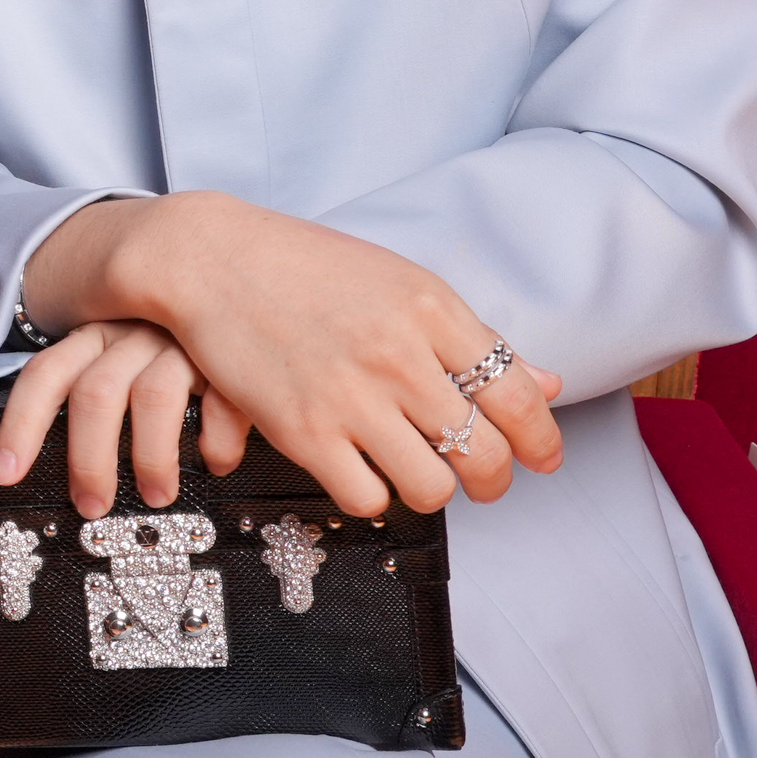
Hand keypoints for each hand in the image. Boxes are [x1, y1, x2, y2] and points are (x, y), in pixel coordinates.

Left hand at [0, 319, 260, 517]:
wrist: (244, 298)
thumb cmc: (175, 352)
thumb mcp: (126, 364)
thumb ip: (99, 400)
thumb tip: (71, 475)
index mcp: (96, 335)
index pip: (44, 374)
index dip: (20, 425)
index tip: (5, 474)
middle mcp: (133, 331)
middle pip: (95, 393)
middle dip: (89, 460)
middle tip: (93, 506)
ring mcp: (183, 339)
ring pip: (151, 397)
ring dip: (151, 459)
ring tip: (157, 496)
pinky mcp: (233, 350)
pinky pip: (219, 400)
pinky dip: (216, 443)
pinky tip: (216, 462)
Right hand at [25, 193, 565, 518]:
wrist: (208, 258)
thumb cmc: (304, 265)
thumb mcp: (398, 282)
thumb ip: (470, 337)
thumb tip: (548, 385)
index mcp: (430, 308)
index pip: (520, 398)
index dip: (543, 441)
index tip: (542, 458)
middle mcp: (398, 355)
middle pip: (485, 454)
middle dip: (493, 480)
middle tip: (480, 480)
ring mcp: (350, 396)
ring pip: (433, 488)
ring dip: (435, 492)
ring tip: (418, 476)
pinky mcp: (302, 430)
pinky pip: (369, 499)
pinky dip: (374, 497)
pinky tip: (362, 472)